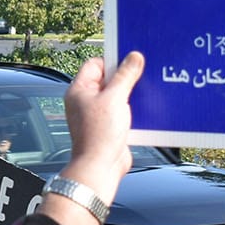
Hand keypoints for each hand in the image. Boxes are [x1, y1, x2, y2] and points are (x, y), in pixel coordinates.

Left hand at [61, 51, 143, 201]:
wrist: (101, 166)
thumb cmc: (98, 134)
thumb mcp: (115, 98)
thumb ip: (125, 76)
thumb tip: (133, 57)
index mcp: (79, 90)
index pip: (95, 64)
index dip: (113, 61)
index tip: (130, 60)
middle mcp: (86, 101)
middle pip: (108, 79)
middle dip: (125, 78)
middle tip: (141, 74)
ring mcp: (97, 114)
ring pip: (117, 96)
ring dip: (131, 94)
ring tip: (144, 91)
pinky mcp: (109, 126)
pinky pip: (122, 111)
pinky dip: (133, 108)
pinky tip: (144, 107)